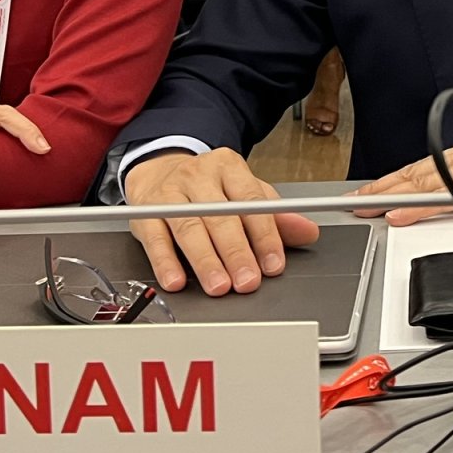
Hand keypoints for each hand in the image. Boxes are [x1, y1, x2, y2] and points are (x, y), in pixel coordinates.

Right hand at [124, 147, 319, 295]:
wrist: (159, 167)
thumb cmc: (207, 186)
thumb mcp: (243, 191)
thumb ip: (275, 215)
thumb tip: (307, 232)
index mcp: (229, 168)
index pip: (251, 201)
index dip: (264, 235)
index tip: (273, 264)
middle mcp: (199, 177)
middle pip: (220, 216)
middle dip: (236, 252)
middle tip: (247, 281)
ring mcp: (169, 193)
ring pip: (188, 228)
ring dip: (205, 260)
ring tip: (219, 286)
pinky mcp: (145, 212)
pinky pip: (154, 238)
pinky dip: (165, 262)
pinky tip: (176, 280)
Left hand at [352, 138, 452, 226]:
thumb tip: (452, 201)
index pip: (421, 169)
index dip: (391, 182)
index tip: (367, 194)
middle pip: (414, 175)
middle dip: (380, 190)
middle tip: (352, 203)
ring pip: (423, 184)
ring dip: (390, 197)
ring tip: (365, 208)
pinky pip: (444, 198)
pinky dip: (418, 206)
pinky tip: (400, 214)